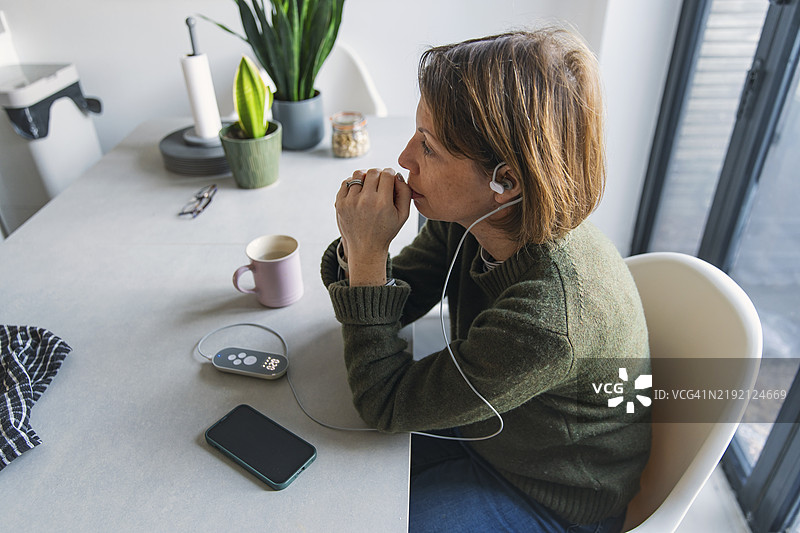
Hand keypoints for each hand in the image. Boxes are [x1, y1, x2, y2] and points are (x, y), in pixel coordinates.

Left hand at [336, 168, 411, 284]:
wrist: (366, 249)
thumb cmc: (386, 230)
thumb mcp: (403, 215)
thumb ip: (405, 192)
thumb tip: (396, 175)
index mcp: (383, 203)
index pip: (387, 174)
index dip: (390, 174)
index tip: (390, 180)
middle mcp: (365, 200)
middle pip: (373, 172)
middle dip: (379, 174)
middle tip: (381, 183)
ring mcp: (350, 202)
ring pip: (358, 174)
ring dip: (366, 176)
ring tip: (369, 185)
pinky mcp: (340, 204)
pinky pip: (346, 182)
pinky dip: (353, 183)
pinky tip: (359, 191)